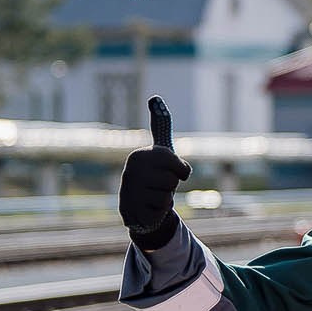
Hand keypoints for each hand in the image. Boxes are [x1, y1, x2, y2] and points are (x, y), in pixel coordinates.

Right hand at [119, 96, 190, 250]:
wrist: (138, 203)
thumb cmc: (154, 174)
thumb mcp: (161, 150)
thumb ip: (160, 124)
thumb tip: (155, 97)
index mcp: (141, 156)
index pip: (180, 168)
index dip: (180, 172)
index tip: (168, 170)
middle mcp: (132, 172)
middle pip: (172, 183)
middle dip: (170, 187)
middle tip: (157, 185)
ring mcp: (130, 193)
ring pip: (167, 198)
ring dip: (164, 200)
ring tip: (152, 196)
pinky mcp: (132, 212)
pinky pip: (161, 212)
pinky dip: (158, 212)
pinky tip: (148, 208)